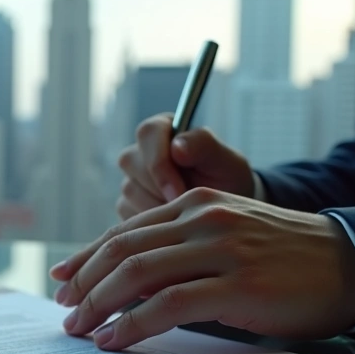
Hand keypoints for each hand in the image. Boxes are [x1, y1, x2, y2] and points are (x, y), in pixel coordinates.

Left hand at [50, 187, 354, 349]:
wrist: (350, 266)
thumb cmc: (285, 261)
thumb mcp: (228, 239)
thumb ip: (183, 249)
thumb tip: (129, 284)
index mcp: (196, 204)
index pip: (126, 231)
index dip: (87, 257)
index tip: (63, 280)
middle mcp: (203, 218)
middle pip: (123, 250)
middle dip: (84, 283)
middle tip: (64, 311)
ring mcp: (220, 249)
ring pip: (137, 274)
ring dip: (99, 305)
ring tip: (79, 329)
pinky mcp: (237, 285)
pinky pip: (167, 305)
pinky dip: (132, 325)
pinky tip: (114, 340)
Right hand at [116, 114, 254, 219]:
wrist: (223, 215)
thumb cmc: (228, 182)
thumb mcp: (228, 163)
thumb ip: (205, 146)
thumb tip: (177, 146)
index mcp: (165, 130)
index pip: (148, 132)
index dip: (159, 162)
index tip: (179, 191)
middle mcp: (142, 151)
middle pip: (131, 161)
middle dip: (159, 188)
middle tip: (186, 207)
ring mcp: (131, 178)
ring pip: (129, 190)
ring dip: (157, 206)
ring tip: (184, 213)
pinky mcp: (126, 203)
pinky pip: (128, 214)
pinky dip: (151, 223)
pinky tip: (172, 223)